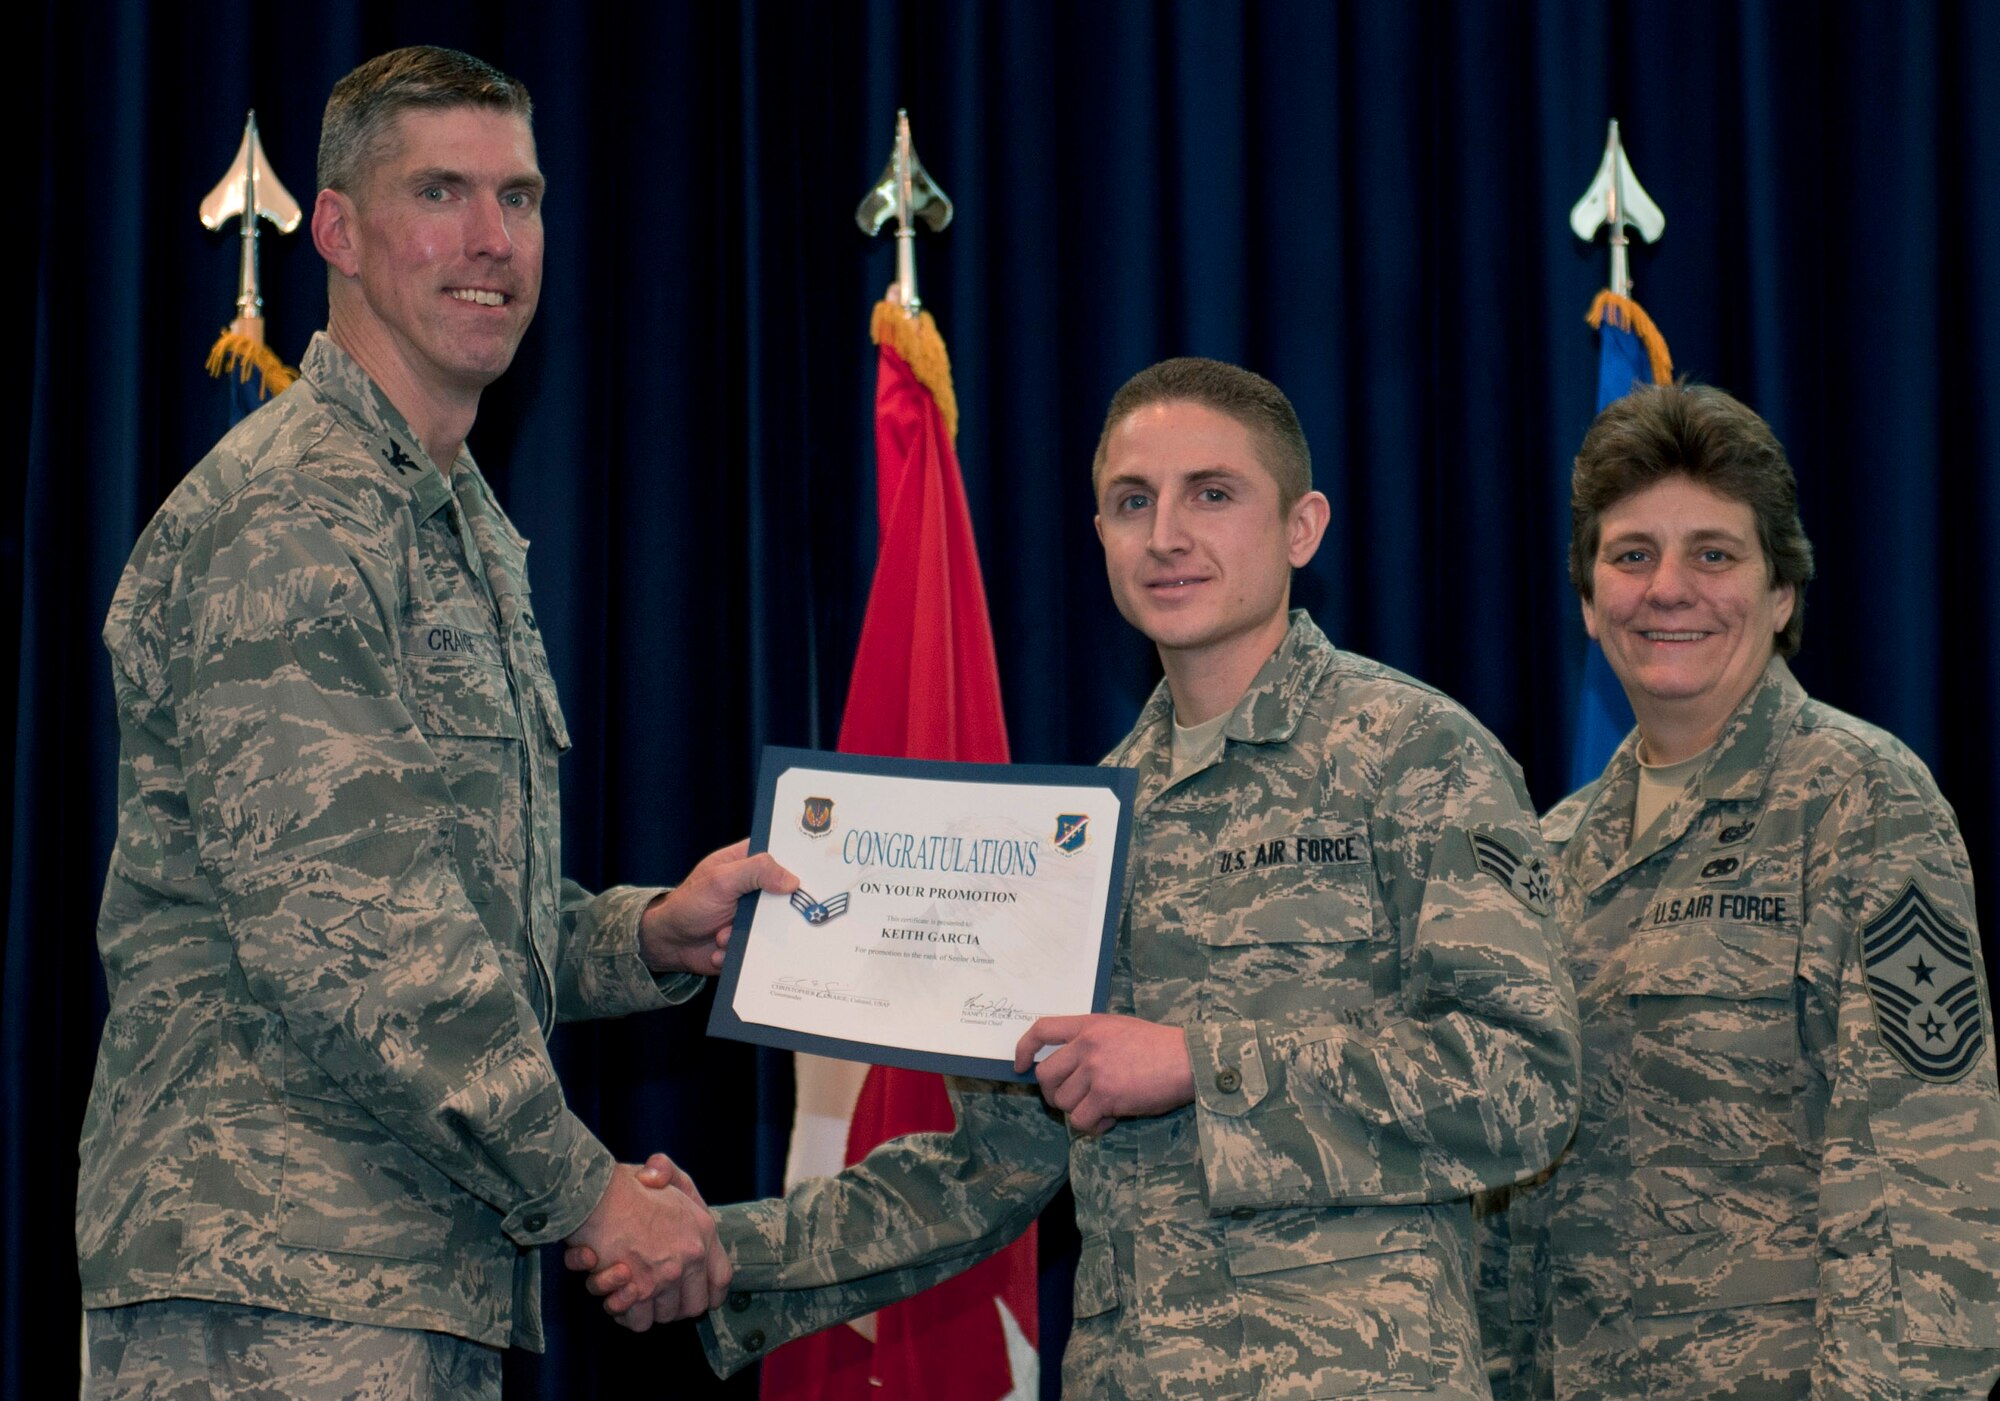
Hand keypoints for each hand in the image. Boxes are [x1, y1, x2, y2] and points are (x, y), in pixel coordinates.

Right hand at [563, 1158, 730, 1328]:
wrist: (595, 1195)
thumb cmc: (623, 1184)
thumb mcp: (660, 1171)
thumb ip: (669, 1175)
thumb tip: (656, 1179)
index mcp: (703, 1232)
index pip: (721, 1279)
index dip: (709, 1292)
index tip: (696, 1295)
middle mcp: (690, 1258)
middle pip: (692, 1306)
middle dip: (673, 1306)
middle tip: (654, 1294)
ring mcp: (666, 1277)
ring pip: (663, 1316)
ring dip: (645, 1308)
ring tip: (628, 1289)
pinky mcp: (638, 1292)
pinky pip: (638, 1321)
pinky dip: (624, 1313)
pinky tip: (614, 1295)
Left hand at [639, 840, 797, 975]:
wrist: (669, 943)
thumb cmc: (689, 903)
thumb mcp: (721, 880)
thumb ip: (756, 872)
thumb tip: (792, 880)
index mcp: (750, 862)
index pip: (784, 857)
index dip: (800, 866)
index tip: (810, 881)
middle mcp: (757, 888)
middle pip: (788, 896)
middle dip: (778, 912)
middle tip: (761, 917)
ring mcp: (756, 915)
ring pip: (777, 927)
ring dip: (750, 935)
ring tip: (723, 934)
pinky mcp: (752, 940)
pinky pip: (762, 948)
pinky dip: (739, 951)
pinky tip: (719, 948)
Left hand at [1014, 1014, 1195, 1134]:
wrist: (1188, 1060)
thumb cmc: (1159, 1048)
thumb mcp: (1120, 1029)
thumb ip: (1092, 1041)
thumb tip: (1067, 1069)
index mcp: (1089, 1025)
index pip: (1042, 1030)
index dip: (1024, 1049)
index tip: (1021, 1066)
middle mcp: (1087, 1045)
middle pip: (1045, 1075)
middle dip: (1053, 1094)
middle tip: (1074, 1100)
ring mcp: (1095, 1070)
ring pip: (1062, 1101)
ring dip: (1079, 1111)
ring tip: (1103, 1108)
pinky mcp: (1106, 1094)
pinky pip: (1081, 1119)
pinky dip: (1093, 1126)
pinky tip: (1111, 1119)